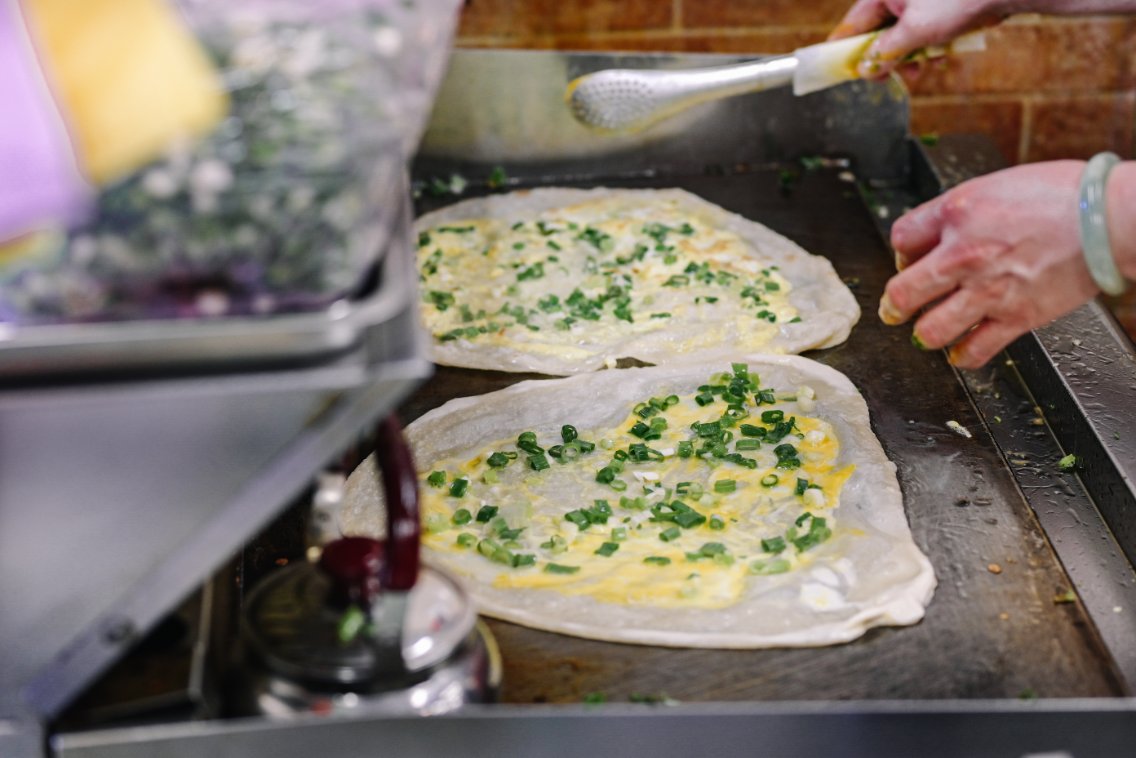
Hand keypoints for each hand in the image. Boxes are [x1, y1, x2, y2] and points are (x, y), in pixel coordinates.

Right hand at [829, 0, 1009, 77]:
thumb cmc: (959, 1)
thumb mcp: (915, 32)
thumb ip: (885, 53)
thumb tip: (864, 69)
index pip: (854, 23)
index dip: (844, 49)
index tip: (838, 69)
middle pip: (878, 32)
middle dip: (884, 57)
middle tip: (884, 77)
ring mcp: (919, 1)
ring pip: (901, 35)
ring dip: (907, 57)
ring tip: (917, 70)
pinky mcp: (937, 8)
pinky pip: (921, 32)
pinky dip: (925, 47)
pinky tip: (937, 57)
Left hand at [878, 161, 1098, 368]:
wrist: (1110, 217)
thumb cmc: (1063, 194)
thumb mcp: (997, 184)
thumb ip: (961, 211)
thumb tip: (937, 233)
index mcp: (957, 212)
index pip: (900, 239)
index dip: (902, 252)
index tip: (911, 259)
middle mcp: (964, 253)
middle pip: (901, 292)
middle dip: (895, 304)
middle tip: (896, 309)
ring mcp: (989, 289)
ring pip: (930, 331)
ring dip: (925, 334)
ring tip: (929, 331)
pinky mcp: (1017, 316)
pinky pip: (975, 350)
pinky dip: (963, 356)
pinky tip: (961, 352)